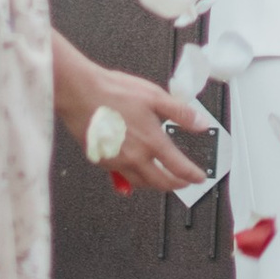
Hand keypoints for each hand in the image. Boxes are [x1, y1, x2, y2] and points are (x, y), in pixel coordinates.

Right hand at [54, 36, 211, 193]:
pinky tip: (131, 168)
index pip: (178, 168)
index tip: (200, 178)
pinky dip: (130, 177)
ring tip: (160, 179)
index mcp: (151, 142)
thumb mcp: (155, 96)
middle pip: (159, 183)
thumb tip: (200, 124)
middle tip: (183, 183)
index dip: (193, 175)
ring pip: (139, 183)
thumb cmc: (113, 92)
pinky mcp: (100, 160)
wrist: (79, 93)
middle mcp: (134, 157)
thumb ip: (180, 113)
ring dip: (154, 184)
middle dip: (175, 186)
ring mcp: (116, 162)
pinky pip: (119, 176)